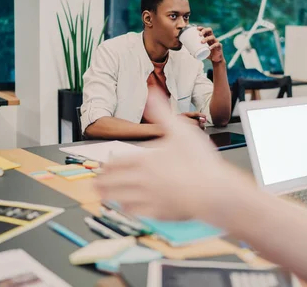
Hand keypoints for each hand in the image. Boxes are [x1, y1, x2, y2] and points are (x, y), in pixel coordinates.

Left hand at [95, 89, 250, 219]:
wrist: (212, 192)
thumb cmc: (199, 162)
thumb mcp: (181, 130)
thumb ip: (162, 112)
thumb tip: (152, 93)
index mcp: (144, 160)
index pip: (116, 163)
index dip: (107, 165)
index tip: (103, 167)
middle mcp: (140, 180)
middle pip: (112, 183)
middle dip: (100, 183)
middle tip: (95, 184)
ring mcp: (147, 198)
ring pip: (119, 199)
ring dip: (109, 196)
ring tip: (103, 196)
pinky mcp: (156, 213)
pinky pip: (134, 212)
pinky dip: (127, 209)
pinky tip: (127, 207)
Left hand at [197, 26, 223, 62]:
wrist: (215, 59)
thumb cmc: (208, 53)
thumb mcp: (202, 52)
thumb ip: (197, 51)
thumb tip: (190, 52)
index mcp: (208, 37)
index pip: (205, 30)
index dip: (201, 28)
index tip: (197, 28)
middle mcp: (212, 38)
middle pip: (209, 30)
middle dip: (204, 30)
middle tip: (199, 34)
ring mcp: (216, 41)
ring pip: (212, 37)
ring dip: (206, 38)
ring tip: (202, 42)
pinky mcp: (219, 46)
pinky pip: (216, 44)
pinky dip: (213, 46)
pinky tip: (209, 48)